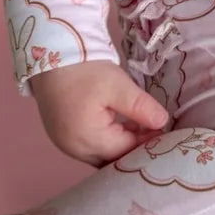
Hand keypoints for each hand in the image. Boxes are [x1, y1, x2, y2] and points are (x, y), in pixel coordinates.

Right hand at [28, 60, 170, 167]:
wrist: (51, 54)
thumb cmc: (85, 70)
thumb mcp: (118, 85)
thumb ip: (141, 107)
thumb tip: (162, 123)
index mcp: (89, 139)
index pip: (126, 152)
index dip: (147, 143)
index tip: (163, 131)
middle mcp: (74, 149)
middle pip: (112, 160)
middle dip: (133, 148)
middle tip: (152, 131)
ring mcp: (64, 144)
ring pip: (100, 155)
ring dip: (119, 145)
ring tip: (137, 127)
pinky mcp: (60, 136)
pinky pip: (88, 148)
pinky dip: (105, 141)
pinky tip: (116, 125)